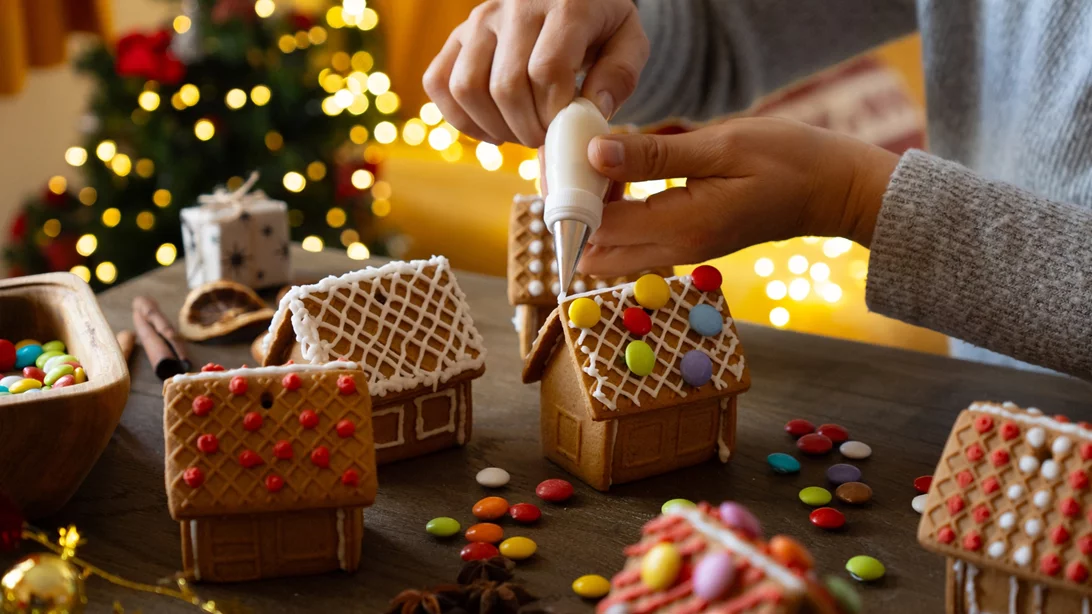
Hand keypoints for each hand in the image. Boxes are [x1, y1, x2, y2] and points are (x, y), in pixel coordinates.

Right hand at [423, 0, 648, 147]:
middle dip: (527, 128)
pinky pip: (438, 82)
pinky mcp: (457, 36)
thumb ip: (619, 75)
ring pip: (467, 87)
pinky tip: (490, 128)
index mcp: (565, 5)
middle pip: (506, 86)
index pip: (547, 70)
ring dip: (494, 126)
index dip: (554, 113)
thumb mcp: (628, 41)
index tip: (565, 128)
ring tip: (519, 133)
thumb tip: (591, 110)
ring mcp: (479, 20)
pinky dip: (459, 117)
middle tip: (544, 137)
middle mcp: (515, 7)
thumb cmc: (601, 25)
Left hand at [579, 117, 900, 275]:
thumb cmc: (788, 161)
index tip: (566, 159)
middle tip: (576, 166)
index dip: (572, 198)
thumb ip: (654, 157)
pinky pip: (637, 237)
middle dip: (576, 214)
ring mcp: (683, 249)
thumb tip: (596, 154)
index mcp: (681, 228)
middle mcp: (676, 249)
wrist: (835, 190)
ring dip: (597, 211)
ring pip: (614, 248)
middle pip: (597, 251)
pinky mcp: (689, 241)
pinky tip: (629, 171)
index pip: (599, 228)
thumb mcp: (721, 147)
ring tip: (603, 160)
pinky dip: (620, 210)